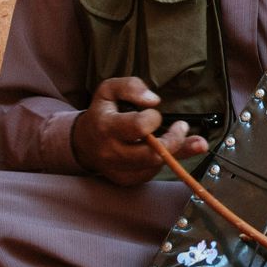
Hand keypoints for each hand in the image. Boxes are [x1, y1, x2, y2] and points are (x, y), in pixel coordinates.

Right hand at [71, 77, 208, 185]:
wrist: (84, 142)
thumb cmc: (102, 112)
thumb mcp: (109, 89)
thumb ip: (131, 86)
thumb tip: (154, 100)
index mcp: (107, 126)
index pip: (139, 126)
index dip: (154, 118)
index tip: (154, 112)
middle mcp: (111, 152)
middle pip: (152, 154)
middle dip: (175, 140)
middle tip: (181, 127)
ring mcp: (117, 169)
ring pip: (155, 166)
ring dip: (172, 151)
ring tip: (173, 136)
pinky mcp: (124, 180)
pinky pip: (151, 174)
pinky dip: (160, 161)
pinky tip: (159, 149)